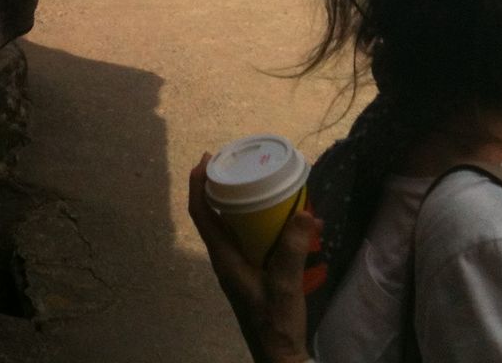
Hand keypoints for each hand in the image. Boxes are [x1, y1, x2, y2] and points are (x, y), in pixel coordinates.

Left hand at [187, 154, 318, 362]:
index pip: (200, 213)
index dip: (198, 183)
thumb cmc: (275, 322)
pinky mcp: (253, 273)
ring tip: (274, 188)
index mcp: (224, 258)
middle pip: (216, 214)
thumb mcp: (286, 284)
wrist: (279, 356)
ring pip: (237, 226)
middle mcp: (226, 258)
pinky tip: (297, 225)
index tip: (207, 158)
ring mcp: (239, 266)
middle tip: (245, 166)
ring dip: (251, 206)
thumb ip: (292, 249)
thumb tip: (303, 211)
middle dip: (227, 187)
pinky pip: (254, 240)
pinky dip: (268, 226)